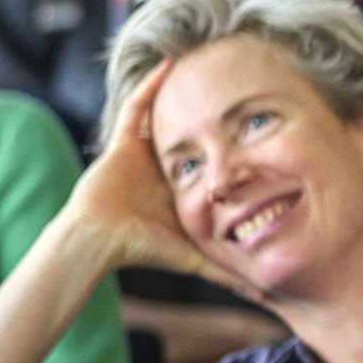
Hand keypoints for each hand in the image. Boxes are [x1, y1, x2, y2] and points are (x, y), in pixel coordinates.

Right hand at [59, 61, 260, 295]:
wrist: (97, 241)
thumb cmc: (143, 249)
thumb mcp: (195, 256)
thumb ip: (227, 272)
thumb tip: (265, 297)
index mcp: (179, 186)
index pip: (209, 160)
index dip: (229, 145)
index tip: (258, 132)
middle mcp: (162, 166)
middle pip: (190, 132)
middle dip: (209, 111)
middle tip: (238, 89)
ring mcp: (141, 152)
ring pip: (165, 116)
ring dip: (182, 93)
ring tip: (206, 65)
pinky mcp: (122, 142)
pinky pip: (136, 107)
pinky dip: (150, 86)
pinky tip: (169, 66)